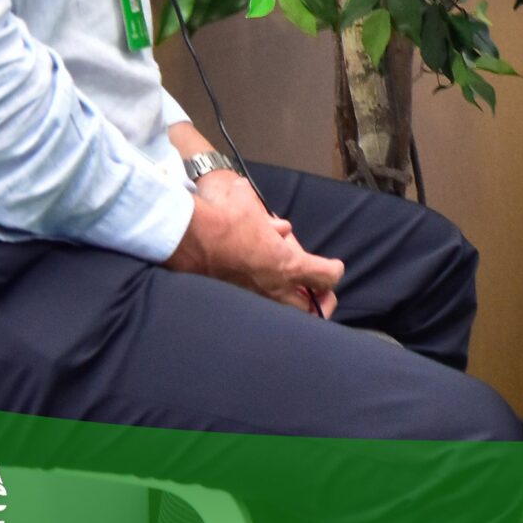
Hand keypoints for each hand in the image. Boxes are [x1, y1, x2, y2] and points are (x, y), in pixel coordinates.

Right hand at [168, 177, 343, 316]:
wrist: (186, 235)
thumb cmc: (224, 217)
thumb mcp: (252, 208)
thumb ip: (271, 223)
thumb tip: (281, 229)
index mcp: (286, 265)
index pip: (326, 276)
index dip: (334, 271)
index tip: (335, 266)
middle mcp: (272, 288)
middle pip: (309, 309)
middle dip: (320, 304)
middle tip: (321, 296)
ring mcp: (251, 299)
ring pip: (282, 314)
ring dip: (292, 306)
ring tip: (294, 300)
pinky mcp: (229, 302)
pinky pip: (254, 309)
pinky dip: (262, 304)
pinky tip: (258, 295)